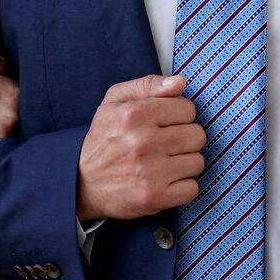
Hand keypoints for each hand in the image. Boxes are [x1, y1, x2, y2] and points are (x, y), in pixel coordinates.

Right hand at [74, 74, 205, 220]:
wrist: (82, 181)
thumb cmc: (104, 137)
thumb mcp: (115, 101)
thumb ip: (148, 85)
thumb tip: (180, 82)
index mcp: (135, 113)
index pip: (188, 109)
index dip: (178, 116)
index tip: (165, 124)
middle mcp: (144, 142)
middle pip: (197, 136)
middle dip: (185, 139)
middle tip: (166, 145)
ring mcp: (150, 172)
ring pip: (197, 162)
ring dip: (184, 163)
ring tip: (164, 163)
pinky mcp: (155, 197)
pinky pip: (192, 188)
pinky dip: (182, 187)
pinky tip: (165, 181)